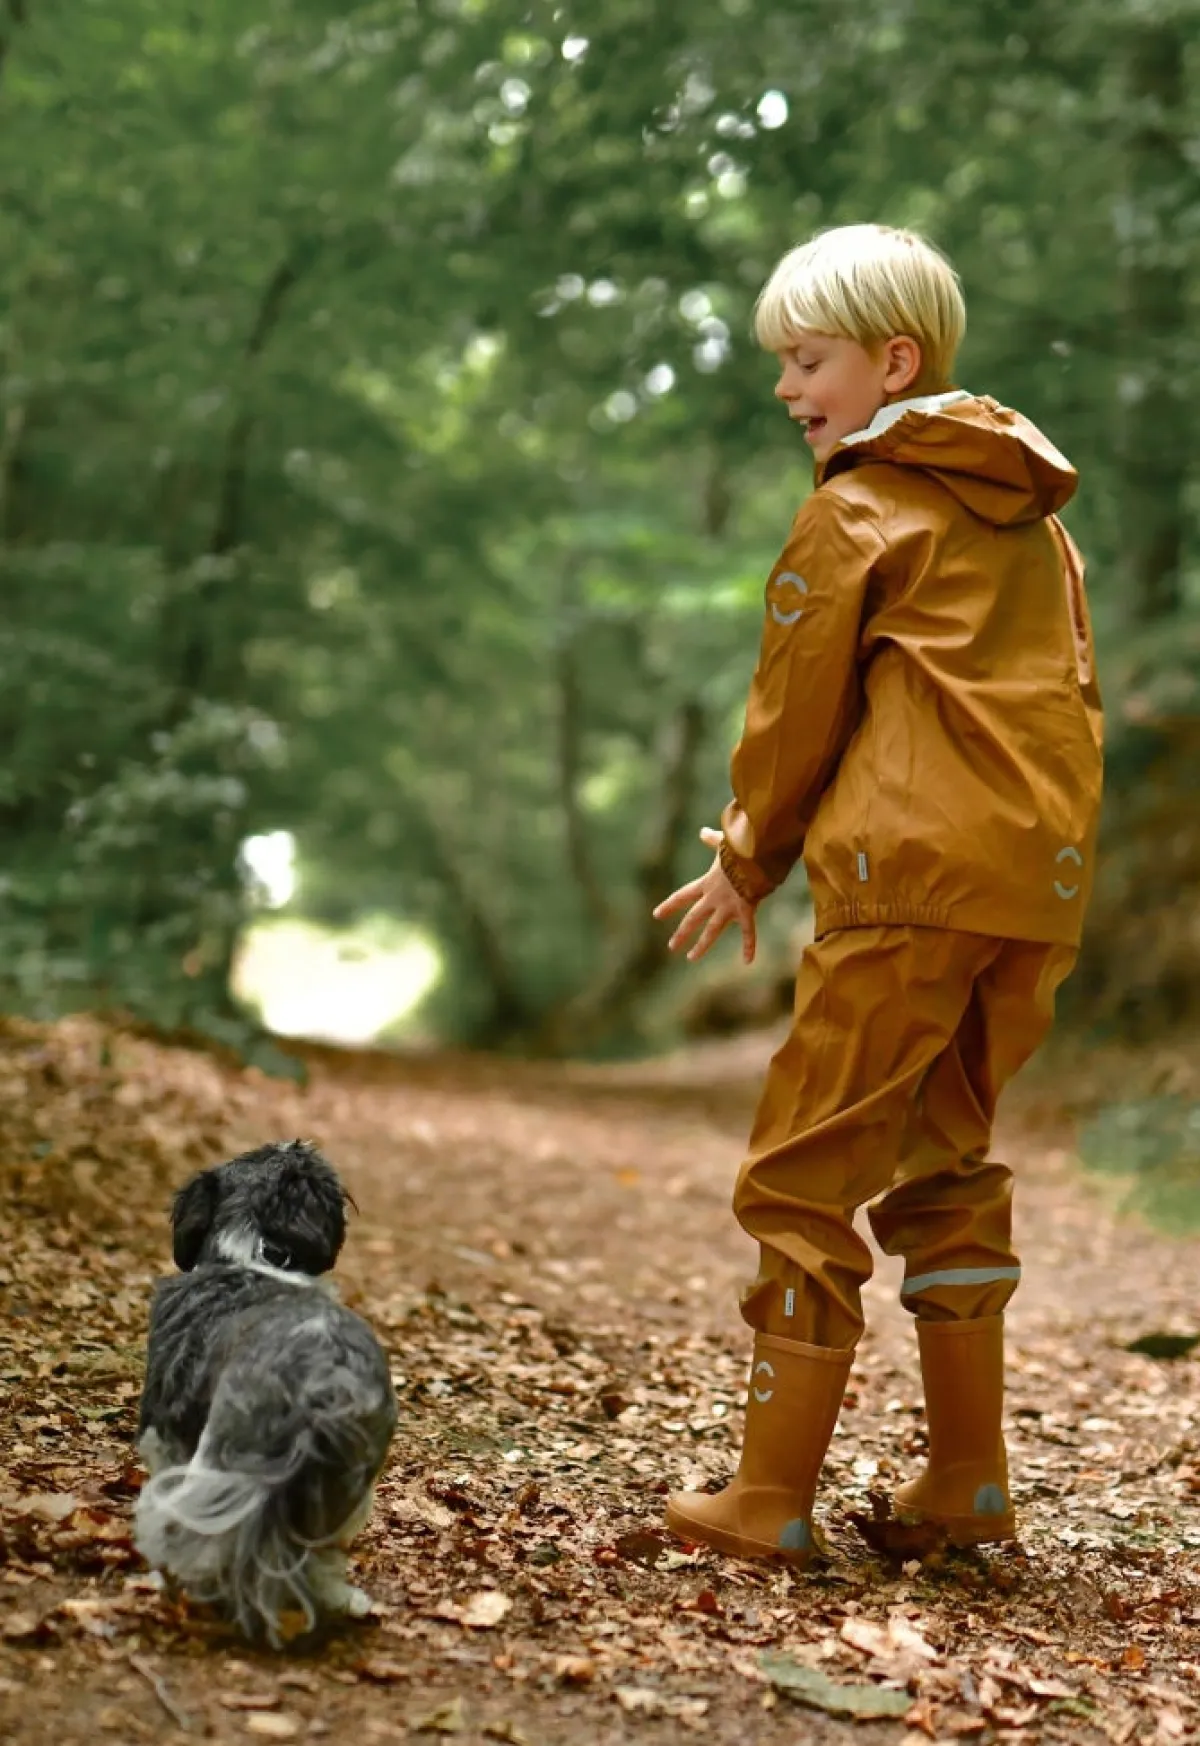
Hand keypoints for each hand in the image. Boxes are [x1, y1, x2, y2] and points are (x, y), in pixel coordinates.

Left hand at [652, 827, 757, 963]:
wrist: (753, 855)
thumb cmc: (738, 847)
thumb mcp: (722, 842)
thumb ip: (712, 840)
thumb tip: (703, 831)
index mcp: (707, 883)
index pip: (682, 896)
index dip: (669, 906)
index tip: (656, 915)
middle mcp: (714, 898)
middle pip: (693, 919)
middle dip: (682, 933)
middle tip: (671, 946)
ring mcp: (728, 907)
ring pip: (712, 931)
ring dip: (701, 946)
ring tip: (691, 958)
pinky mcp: (745, 911)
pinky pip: (748, 932)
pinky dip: (750, 946)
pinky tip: (748, 961)